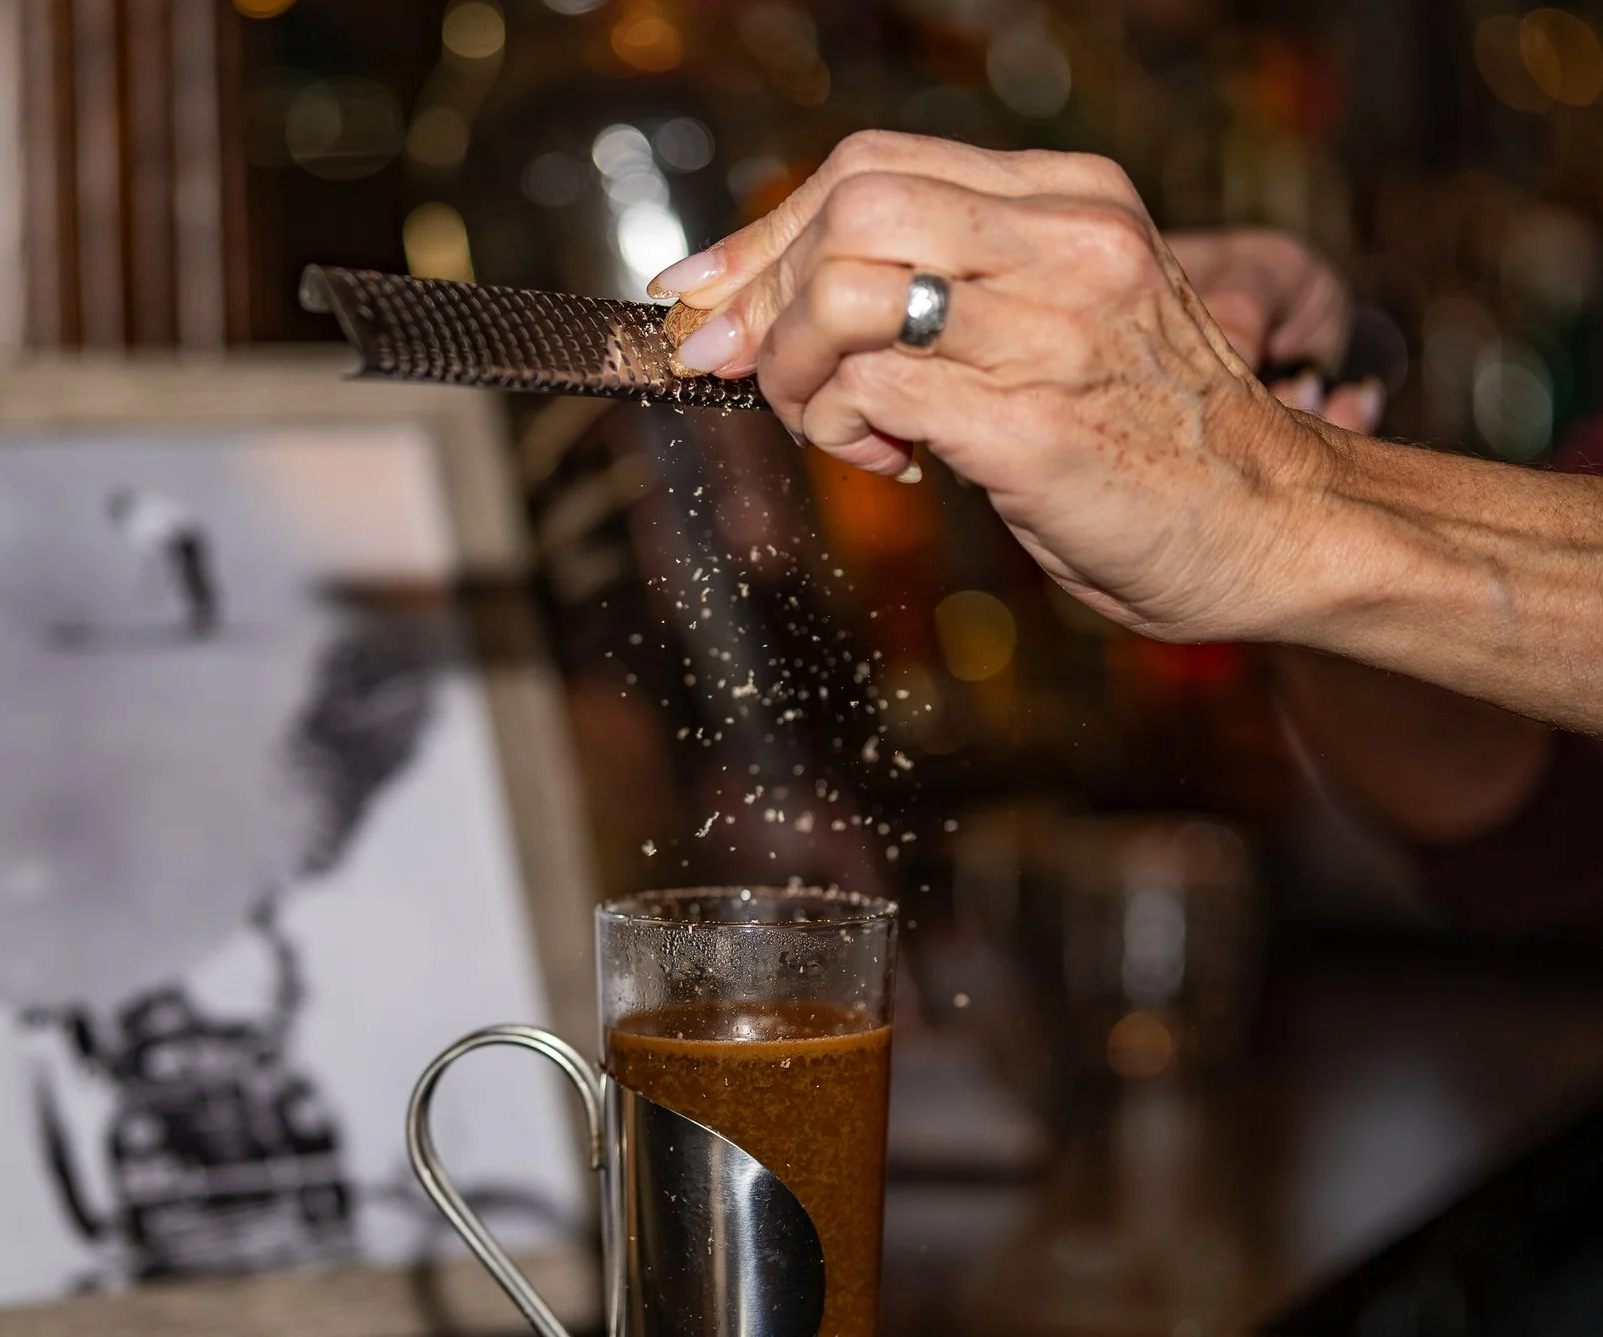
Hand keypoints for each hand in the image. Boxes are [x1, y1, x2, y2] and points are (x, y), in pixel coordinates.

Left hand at [646, 131, 1344, 645]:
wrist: (1272, 525)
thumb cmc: (1146, 439)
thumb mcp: (1054, 323)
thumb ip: (943, 293)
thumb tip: (765, 307)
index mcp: (1070, 201)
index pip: (869, 170)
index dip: (764, 234)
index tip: (705, 296)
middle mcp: (1068, 245)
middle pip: (847, 212)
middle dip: (764, 298)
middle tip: (750, 372)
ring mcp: (1055, 331)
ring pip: (845, 295)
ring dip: (796, 373)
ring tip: (837, 426)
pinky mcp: (1035, 424)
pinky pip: (872, 393)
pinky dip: (841, 431)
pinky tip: (890, 463)